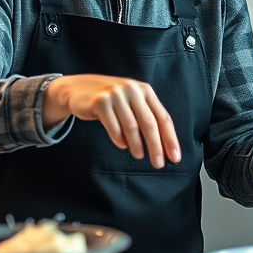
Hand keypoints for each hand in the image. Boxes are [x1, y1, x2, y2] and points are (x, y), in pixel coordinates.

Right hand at [43, 74, 180, 169]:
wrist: (77, 89)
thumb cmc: (110, 100)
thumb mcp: (130, 102)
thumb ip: (145, 117)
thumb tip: (162, 147)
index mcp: (145, 90)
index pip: (163, 117)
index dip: (170, 139)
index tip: (175, 157)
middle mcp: (132, 89)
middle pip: (149, 123)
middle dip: (156, 146)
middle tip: (158, 163)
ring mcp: (116, 94)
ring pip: (131, 126)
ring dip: (137, 145)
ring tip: (139, 155)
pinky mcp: (100, 102)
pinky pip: (113, 127)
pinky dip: (119, 139)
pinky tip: (122, 145)